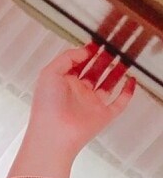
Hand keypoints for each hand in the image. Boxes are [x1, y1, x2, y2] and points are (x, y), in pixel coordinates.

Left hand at [28, 40, 137, 155]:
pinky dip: (127, 92)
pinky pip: (119, 102)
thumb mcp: (49, 73)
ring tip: (123, 59)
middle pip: (94, 72)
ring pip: (107, 85)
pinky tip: (131, 81)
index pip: (76, 64)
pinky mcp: (103, 115)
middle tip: (111, 48)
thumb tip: (84, 51)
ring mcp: (91, 104)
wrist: (54, 134)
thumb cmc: (46, 105)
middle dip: (102, 60)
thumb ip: (67, 58)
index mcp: (62, 83)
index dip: (86, 53)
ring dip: (116, 72)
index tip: (95, 44)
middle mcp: (77, 93)